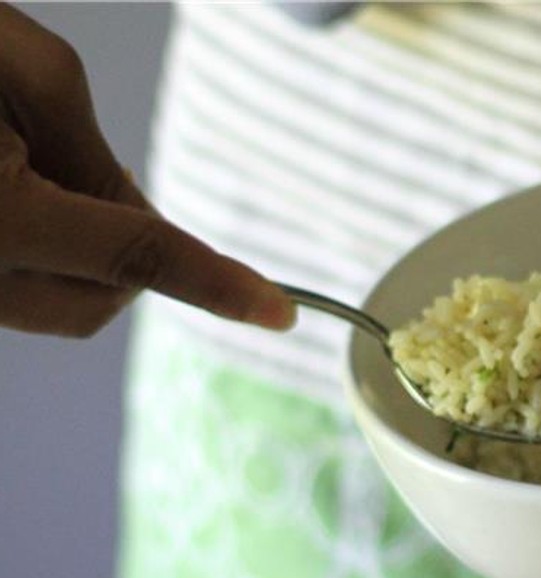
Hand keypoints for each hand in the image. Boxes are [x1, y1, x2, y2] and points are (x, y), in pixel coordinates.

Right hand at [0, 4, 292, 335]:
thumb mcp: (23, 67)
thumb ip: (90, 152)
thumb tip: (131, 215)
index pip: (137, 255)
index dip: (217, 282)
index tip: (279, 311)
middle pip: (101, 300)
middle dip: (132, 255)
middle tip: (106, 178)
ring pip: (59, 304)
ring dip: (85, 256)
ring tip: (30, 168)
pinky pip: (13, 292)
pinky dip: (43, 255)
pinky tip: (11, 189)